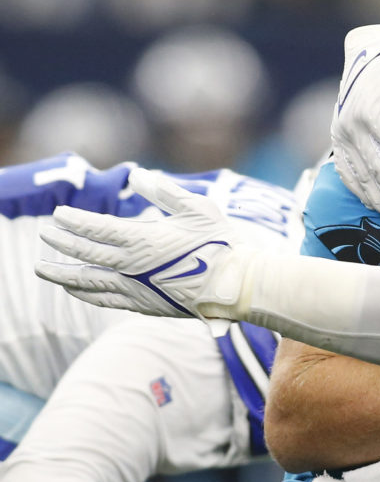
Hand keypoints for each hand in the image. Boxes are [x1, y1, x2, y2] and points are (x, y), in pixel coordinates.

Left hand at [35, 168, 244, 327]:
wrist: (235, 285)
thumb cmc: (220, 242)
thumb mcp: (197, 207)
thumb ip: (164, 192)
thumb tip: (137, 176)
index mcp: (142, 238)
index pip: (96, 228)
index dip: (74, 220)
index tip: (59, 214)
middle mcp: (131, 265)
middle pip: (85, 253)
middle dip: (61, 243)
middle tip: (44, 235)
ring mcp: (134, 288)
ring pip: (87, 281)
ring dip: (61, 274)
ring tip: (42, 269)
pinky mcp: (142, 304)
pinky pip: (104, 299)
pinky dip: (84, 293)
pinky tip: (74, 289)